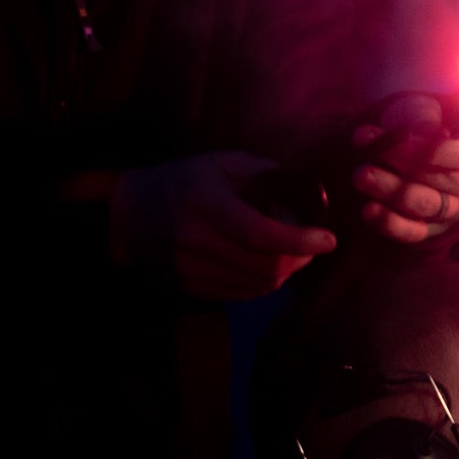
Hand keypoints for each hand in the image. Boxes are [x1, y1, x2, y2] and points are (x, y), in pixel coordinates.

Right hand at [109, 151, 335, 299]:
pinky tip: (265, 264)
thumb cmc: (185, 181)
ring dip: (286, 272)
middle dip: (300, 258)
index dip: (299, 240)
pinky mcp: (189, 288)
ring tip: (290, 253)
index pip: (259, 233)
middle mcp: (191, 237)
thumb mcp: (221, 164)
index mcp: (201, 199)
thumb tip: (310, 190)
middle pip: (265, 265)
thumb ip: (265, 174)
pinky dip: (265, 282)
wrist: (129, 213)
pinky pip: (244, 294)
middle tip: (312, 245)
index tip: (328, 240)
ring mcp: (187, 268)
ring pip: (259, 284)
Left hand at [351, 94, 458, 242]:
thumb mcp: (428, 108)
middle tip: (368, 159)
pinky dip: (391, 224)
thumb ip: (422, 117)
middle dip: (403, 170)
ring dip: (391, 193)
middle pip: (444, 184)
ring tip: (361, 177)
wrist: (423, 142)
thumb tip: (413, 134)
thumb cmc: (429, 120)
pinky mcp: (438, 230)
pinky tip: (369, 211)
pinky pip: (417, 232)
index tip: (395, 140)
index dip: (427, 150)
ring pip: (427, 207)